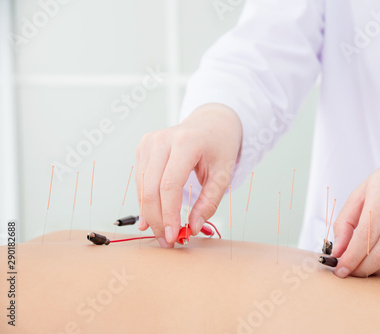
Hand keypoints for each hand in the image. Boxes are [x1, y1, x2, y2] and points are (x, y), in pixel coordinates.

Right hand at [135, 103, 241, 247]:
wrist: (211, 124)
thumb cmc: (219, 147)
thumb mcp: (223, 174)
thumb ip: (209, 202)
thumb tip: (193, 227)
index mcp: (186, 142)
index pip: (170, 184)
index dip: (169, 214)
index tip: (174, 236)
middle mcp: (162, 139)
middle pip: (152, 188)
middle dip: (157, 219)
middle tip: (167, 241)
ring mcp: (149, 142)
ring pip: (142, 187)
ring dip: (150, 214)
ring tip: (162, 233)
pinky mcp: (142, 148)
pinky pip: (141, 181)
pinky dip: (146, 202)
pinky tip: (152, 218)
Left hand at [331, 141, 379, 276]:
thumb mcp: (363, 191)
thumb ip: (346, 221)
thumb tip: (339, 251)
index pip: (367, 231)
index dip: (352, 255)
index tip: (340, 268)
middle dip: (362, 267)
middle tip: (349, 273)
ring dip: (376, 268)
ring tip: (361, 268)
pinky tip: (379, 261)